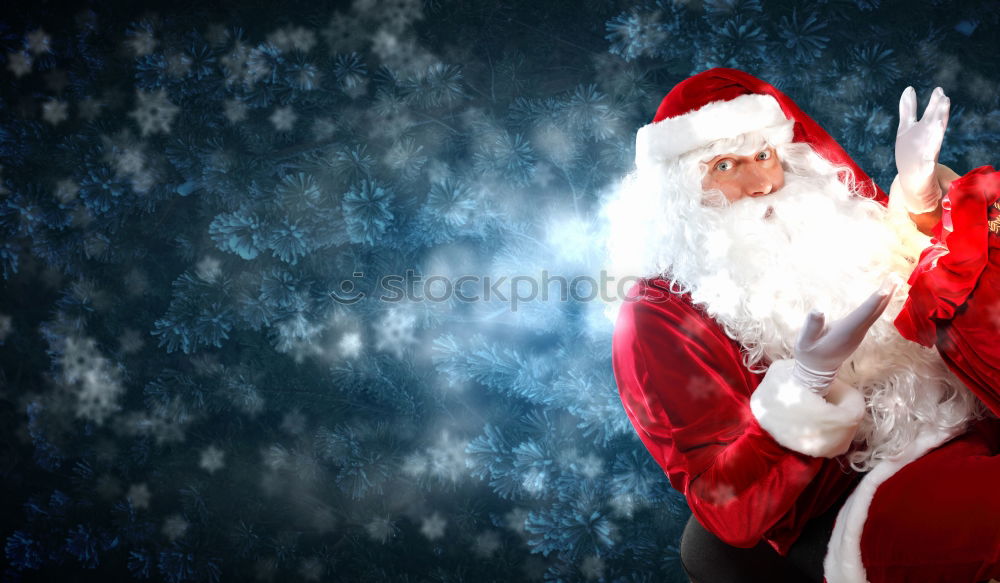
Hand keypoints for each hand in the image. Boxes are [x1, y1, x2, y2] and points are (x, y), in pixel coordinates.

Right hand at [792, 281, 897, 394]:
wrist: (818, 369)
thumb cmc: (809, 353)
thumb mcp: (804, 341)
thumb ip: (811, 327)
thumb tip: (818, 308)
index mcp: (845, 332)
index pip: (863, 314)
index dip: (874, 301)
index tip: (886, 288)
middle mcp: (857, 332)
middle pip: (875, 311)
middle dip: (886, 293)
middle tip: (895, 277)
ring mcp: (860, 333)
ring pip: (877, 313)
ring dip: (886, 297)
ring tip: (894, 281)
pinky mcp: (859, 332)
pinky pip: (873, 315)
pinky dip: (880, 303)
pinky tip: (884, 295)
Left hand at [896, 86, 949, 213]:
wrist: (913, 178)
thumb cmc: (911, 150)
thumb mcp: (906, 128)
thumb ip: (908, 109)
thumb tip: (909, 89)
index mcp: (923, 130)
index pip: (930, 114)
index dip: (934, 104)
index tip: (939, 91)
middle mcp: (927, 140)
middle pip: (933, 125)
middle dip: (937, 113)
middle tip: (943, 98)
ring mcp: (926, 154)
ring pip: (933, 142)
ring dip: (936, 133)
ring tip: (939, 122)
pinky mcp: (924, 170)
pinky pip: (927, 165)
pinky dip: (929, 162)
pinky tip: (930, 158)